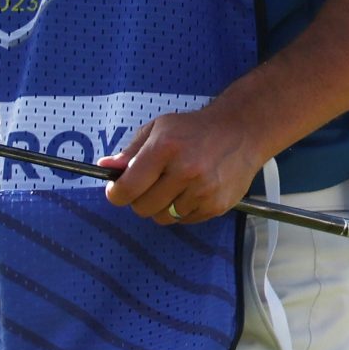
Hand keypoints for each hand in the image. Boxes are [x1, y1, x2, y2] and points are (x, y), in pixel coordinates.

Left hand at [101, 109, 267, 226]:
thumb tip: (105, 167)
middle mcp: (185, 170)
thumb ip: (131, 151)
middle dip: (140, 199)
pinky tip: (193, 190)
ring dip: (163, 206)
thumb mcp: (159, 129)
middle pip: (142, 208)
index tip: (117, 191)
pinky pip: (185, 220)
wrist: (243, 131)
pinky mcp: (216, 205)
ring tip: (175, 186)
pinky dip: (183, 210)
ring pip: (163, 217)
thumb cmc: (196, 129)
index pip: (127, 188)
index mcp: (165, 148)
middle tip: (151, 185)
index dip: (116, 194)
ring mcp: (203, 190)